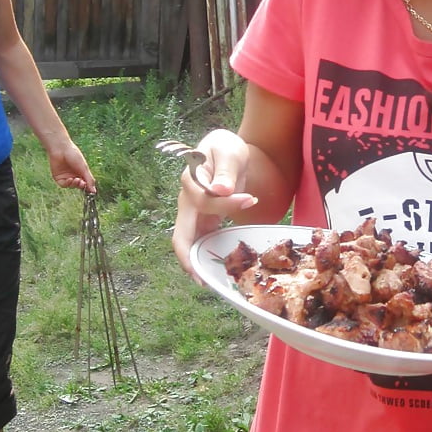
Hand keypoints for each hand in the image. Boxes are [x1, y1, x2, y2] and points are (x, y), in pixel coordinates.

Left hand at [48, 140, 96, 192]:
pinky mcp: (58, 177)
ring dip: (74, 184)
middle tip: (82, 183)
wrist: (61, 149)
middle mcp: (73, 175)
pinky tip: (70, 179)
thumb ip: (89, 179)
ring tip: (76, 180)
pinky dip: (67, 184)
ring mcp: (66, 176)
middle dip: (81, 185)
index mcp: (81, 172)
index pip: (85, 182)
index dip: (87, 186)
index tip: (90, 189)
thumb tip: (94, 191)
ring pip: (71, 186)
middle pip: (78, 185)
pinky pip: (64, 184)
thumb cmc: (74, 155)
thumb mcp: (84, 168)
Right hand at [171, 129, 257, 276]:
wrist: (225, 151)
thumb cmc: (225, 148)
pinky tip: (221, 270)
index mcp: (190, 182)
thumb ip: (225, 170)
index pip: (205, 200)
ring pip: (190, 243)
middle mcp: (187, 202)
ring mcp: (194, 214)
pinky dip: (208, 256)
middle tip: (202, 281)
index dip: (227, 203)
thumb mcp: (228, 152)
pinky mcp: (205, 220)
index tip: (251, 198)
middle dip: (188, 259)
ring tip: (211, 284)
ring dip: (197, 263)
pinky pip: (203, 241)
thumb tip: (221, 190)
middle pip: (180, 235)